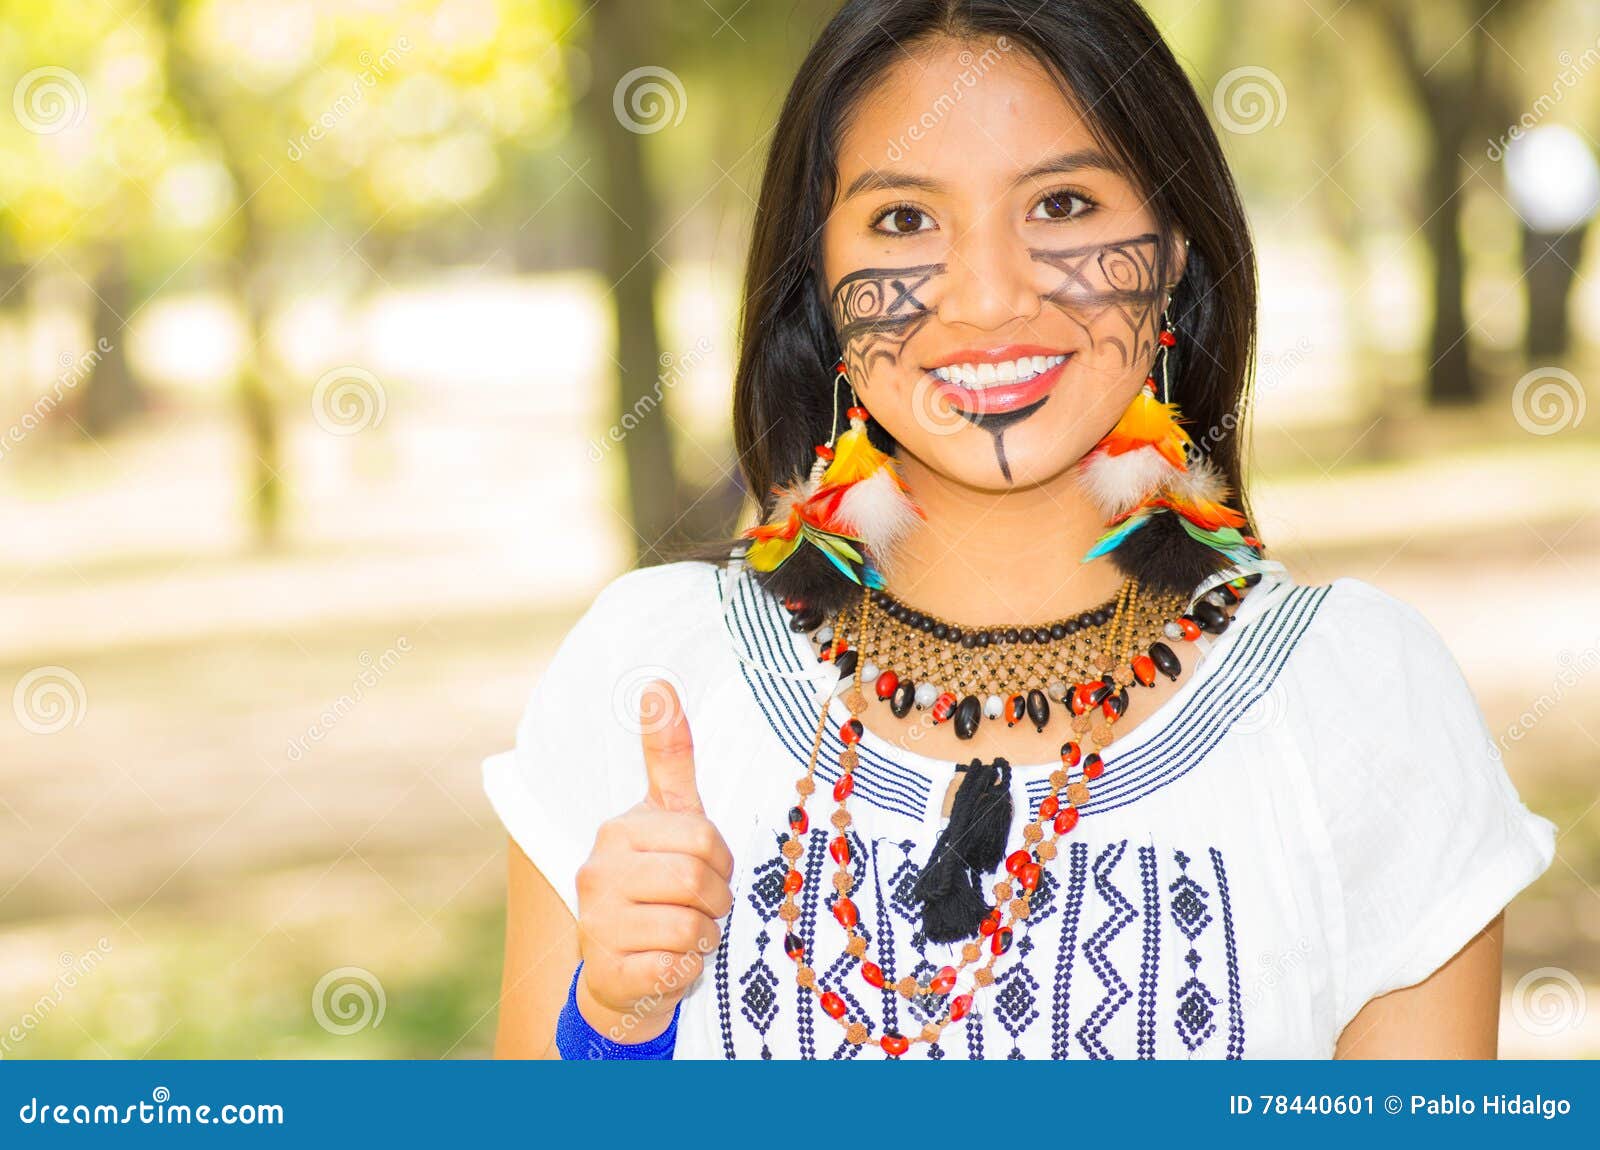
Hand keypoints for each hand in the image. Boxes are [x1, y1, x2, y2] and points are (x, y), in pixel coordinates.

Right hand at [572, 679, 733, 1042]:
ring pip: (689, 926)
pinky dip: (686, 971)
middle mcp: (598, 871)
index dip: (721, 861)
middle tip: (703, 909)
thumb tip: (658, 681)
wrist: (622, 974)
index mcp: (617, 830)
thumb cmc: (656, 886)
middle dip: (716, 901)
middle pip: (698, 879)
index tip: (709, 871)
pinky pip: (674, 968)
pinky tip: (668, 965)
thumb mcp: (669, 818)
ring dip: (703, 938)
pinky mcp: (606, 972)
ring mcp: (596, 923)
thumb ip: (668, 755)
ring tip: (686, 937)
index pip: (702, 837)